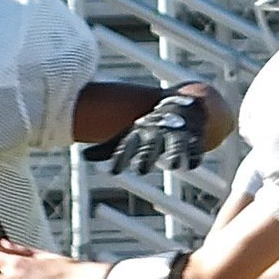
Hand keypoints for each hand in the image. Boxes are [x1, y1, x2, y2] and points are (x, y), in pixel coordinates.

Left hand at [83, 94, 206, 173]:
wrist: (184, 106)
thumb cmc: (150, 127)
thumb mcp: (130, 135)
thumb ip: (107, 149)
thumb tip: (83, 156)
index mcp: (140, 132)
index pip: (129, 145)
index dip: (121, 158)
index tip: (113, 172)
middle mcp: (157, 131)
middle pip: (152, 145)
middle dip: (148, 155)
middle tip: (143, 169)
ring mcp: (177, 132)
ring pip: (175, 144)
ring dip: (174, 154)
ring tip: (174, 166)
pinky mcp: (194, 136)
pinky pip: (195, 146)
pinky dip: (194, 154)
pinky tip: (192, 165)